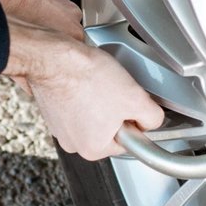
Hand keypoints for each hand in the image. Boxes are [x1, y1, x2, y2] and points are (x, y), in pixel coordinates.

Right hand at [4, 21, 163, 159]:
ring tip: (99, 82)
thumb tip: (152, 122)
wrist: (54, 56)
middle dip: (117, 110)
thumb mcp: (136, 99)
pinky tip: (86, 79)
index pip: (128, 142)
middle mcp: (72, 142)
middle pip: (109, 129)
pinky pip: (77, 104)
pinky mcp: (52, 109)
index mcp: (92, 148)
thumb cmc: (86, 78)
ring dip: (100, 100)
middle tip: (116, 90)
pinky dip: (83, 93)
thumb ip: (152, 117)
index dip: (135, 120)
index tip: (132, 104)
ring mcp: (59, 126)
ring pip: (93, 115)